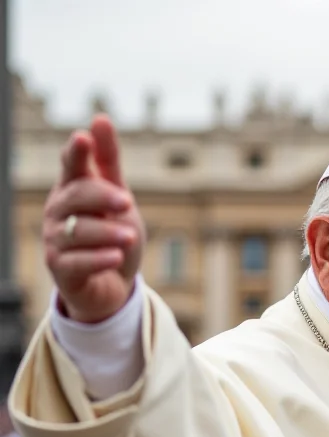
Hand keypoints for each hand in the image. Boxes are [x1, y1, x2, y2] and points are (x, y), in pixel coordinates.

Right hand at [42, 115, 144, 322]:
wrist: (114, 282)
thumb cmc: (114, 234)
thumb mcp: (119, 196)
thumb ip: (109, 162)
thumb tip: (100, 118)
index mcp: (74, 189)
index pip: (72, 165)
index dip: (77, 153)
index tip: (84, 139)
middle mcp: (59, 211)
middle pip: (77, 195)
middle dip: (103, 196)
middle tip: (127, 203)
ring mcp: (55, 241)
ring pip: (78, 230)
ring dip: (107, 233)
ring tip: (129, 237)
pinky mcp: (60, 270)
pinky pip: (78, 262)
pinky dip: (100, 258)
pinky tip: (116, 258)